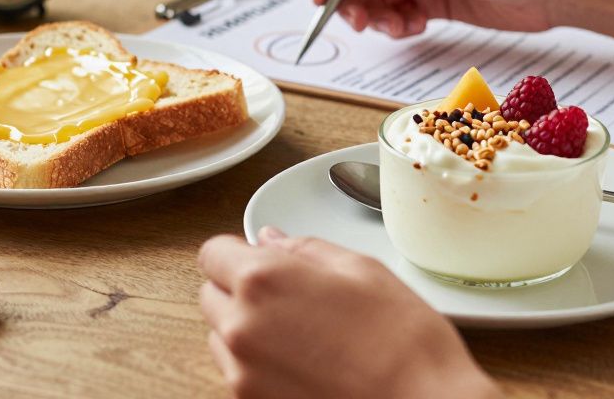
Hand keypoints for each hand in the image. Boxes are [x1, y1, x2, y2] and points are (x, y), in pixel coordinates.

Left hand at [198, 227, 499, 398]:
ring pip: (221, 337)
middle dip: (239, 289)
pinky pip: (238, 374)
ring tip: (300, 334)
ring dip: (245, 329)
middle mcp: (241, 326)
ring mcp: (242, 374)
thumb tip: (271, 241)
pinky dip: (257, 364)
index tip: (260, 258)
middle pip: (210, 295)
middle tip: (287, 295)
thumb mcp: (362, 269)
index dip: (237, 252)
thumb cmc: (403, 340)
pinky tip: (303, 363)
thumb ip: (305, 250)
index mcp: (263, 279)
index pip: (213, 253)